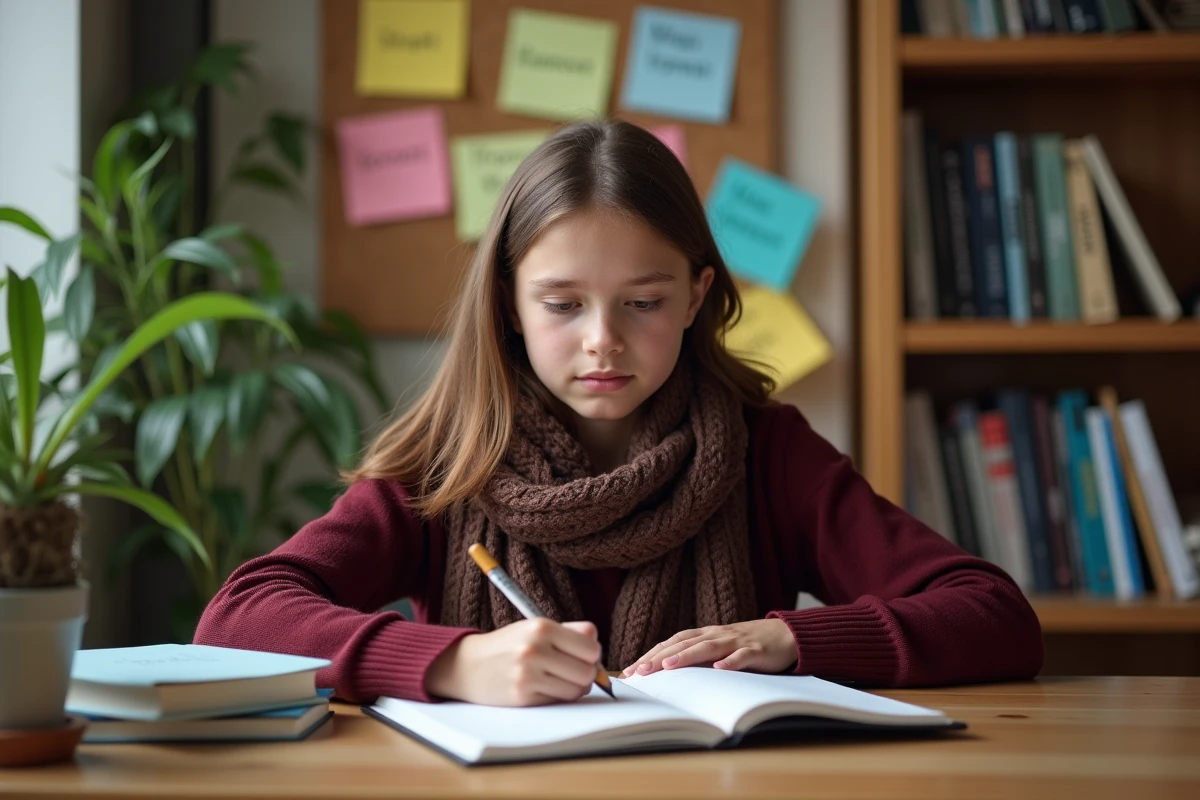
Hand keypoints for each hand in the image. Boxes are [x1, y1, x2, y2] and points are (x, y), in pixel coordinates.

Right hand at [426, 619, 601, 706]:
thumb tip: (597, 646)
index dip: (591, 654)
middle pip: (587, 671)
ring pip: (576, 690)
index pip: (591, 646)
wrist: (467, 665)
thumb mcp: (535, 628)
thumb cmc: (508, 646)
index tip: (583, 656)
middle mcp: (535, 649)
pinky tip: (542, 688)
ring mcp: (528, 675)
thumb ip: (569, 633)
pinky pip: (558, 701)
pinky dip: (556, 697)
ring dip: (573, 688)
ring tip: (558, 680)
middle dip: (586, 674)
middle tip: (572, 671)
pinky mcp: (523, 696)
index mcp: (542, 627)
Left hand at [621, 619, 796, 677]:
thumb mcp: (718, 649)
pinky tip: (720, 668)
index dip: (651, 655)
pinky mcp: (756, 651)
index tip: (630, 671)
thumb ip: (697, 657)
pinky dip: (731, 661)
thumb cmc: (746, 644)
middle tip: (639, 671)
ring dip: (687, 656)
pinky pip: (742, 656)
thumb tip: (666, 673)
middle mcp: (716, 635)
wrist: (784, 634)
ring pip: (708, 647)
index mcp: (704, 635)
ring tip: (668, 666)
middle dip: (660, 657)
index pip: (671, 643)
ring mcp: (736, 641)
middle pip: (683, 644)